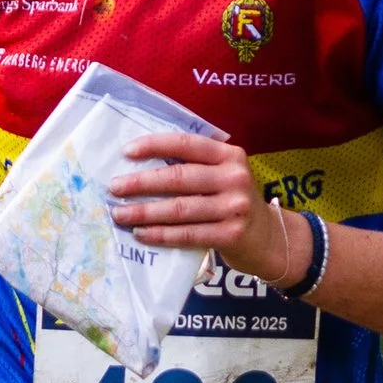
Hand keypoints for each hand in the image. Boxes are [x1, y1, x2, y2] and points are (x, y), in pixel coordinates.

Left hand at [107, 132, 295, 282]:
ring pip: (179, 209)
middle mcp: (234, 178)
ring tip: (119, 213)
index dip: (154, 145)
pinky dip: (160, 235)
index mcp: (230, 155)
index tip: (126, 152)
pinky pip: (187, 234)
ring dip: (144, 212)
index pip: (186, 144)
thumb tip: (140, 165)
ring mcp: (235, 207)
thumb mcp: (224, 175)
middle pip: (178, 177)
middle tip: (113, 187)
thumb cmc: (234, 202)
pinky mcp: (231, 235)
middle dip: (140, 183)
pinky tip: (141, 234)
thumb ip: (195, 166)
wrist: (269, 238)